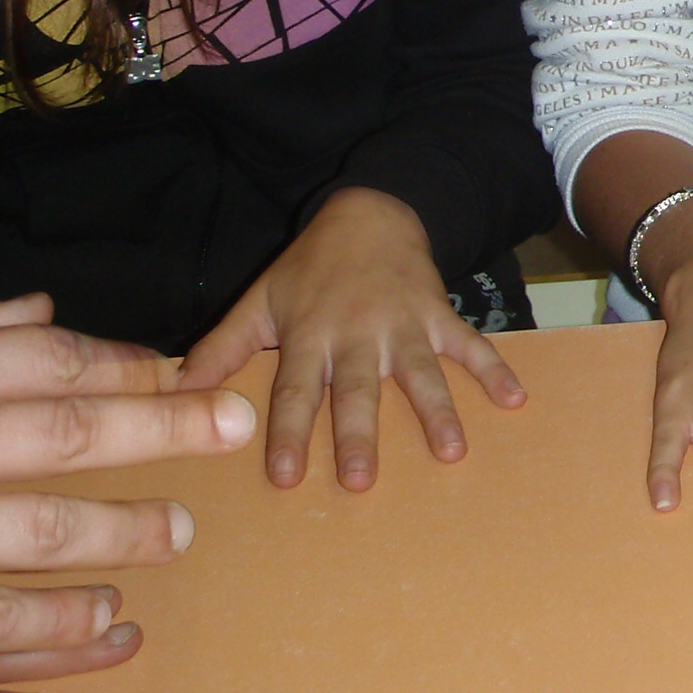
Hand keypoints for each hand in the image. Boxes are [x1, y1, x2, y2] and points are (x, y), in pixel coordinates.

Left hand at [179, 187, 524, 493]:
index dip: (290, 433)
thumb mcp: (260, 299)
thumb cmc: (310, 267)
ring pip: (420, 374)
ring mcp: (403, 325)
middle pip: (357, 390)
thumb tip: (176, 390)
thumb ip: (222, 348)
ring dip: (437, 411)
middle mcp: (357, 334)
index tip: (287, 476)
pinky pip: (470, 344)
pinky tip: (516, 399)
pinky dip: (494, 370)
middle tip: (362, 480)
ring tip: (452, 451)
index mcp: (310, 334)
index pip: (296, 390)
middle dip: (360, 435)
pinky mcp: (438, 314)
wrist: (370, 212)